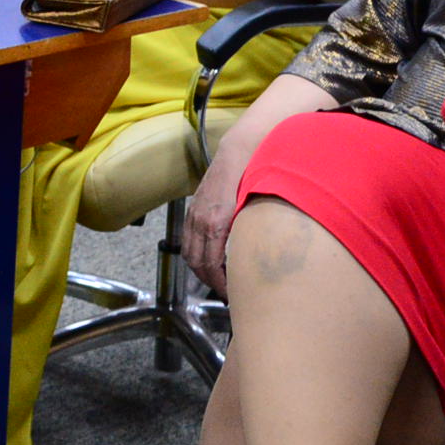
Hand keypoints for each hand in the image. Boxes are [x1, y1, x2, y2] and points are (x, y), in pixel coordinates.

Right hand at [185, 157, 244, 296]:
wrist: (239, 150)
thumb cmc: (253, 177)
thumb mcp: (256, 209)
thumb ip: (252, 234)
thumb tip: (256, 261)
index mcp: (215, 223)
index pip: (210, 265)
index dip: (219, 284)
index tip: (232, 294)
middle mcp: (200, 220)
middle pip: (197, 263)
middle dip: (210, 282)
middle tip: (227, 293)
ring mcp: (195, 213)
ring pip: (189, 253)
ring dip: (200, 270)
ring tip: (217, 280)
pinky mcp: (193, 208)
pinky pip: (187, 239)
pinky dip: (195, 254)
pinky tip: (209, 258)